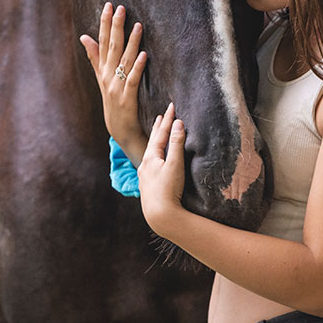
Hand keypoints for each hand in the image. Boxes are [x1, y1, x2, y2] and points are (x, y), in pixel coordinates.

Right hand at [79, 2, 148, 162]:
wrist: (121, 132)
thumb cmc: (115, 104)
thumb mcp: (102, 79)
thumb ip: (95, 57)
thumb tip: (85, 36)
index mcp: (103, 71)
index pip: (102, 42)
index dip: (104, 24)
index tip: (108, 5)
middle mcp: (107, 77)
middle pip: (111, 48)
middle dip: (115, 27)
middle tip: (120, 7)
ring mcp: (116, 88)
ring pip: (124, 61)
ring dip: (131, 43)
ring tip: (138, 25)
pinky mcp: (127, 99)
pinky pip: (132, 80)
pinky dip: (138, 67)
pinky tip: (144, 54)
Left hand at [138, 102, 186, 235]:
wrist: (160, 216)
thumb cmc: (169, 190)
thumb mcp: (175, 165)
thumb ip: (176, 144)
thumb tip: (178, 124)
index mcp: (150, 158)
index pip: (160, 134)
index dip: (167, 120)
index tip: (171, 106)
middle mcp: (144, 165)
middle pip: (152, 142)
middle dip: (158, 128)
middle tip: (161, 116)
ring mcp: (144, 177)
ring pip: (150, 153)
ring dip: (155, 142)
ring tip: (158, 135)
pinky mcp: (148, 187)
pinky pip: (150, 164)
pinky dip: (154, 156)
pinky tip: (155, 161)